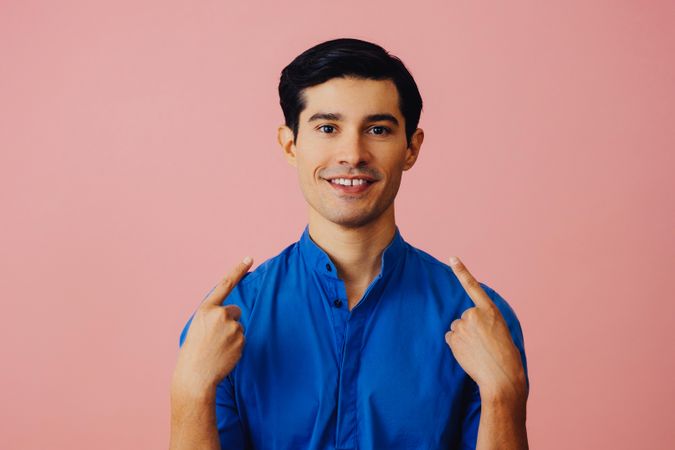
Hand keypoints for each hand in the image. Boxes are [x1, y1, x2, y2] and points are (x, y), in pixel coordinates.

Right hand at [172, 256, 253, 397]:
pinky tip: (224, 354)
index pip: (225, 284)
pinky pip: (242, 339)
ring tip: (217, 348)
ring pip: (239, 326)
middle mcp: (220, 314)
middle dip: (230, 321)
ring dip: (232, 336)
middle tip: (216, 338)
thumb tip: (232, 314)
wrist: (195, 376)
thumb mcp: (198, 326)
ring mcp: (232, 327)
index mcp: (206, 309)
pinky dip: (236, 346)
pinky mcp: (241, 340)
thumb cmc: (194, 352)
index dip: (238, 270)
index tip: (249, 258)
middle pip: (235, 310)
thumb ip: (214, 316)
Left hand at [445, 256, 526, 403]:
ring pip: (457, 328)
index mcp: (490, 310)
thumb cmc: (506, 356)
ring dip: (463, 338)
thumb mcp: (500, 331)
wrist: (501, 377)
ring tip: (478, 350)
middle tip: (484, 343)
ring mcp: (462, 325)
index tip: (452, 258)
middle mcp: (474, 314)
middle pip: (464, 317)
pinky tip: (469, 354)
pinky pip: (451, 338)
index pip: (473, 287)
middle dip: (470, 328)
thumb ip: (484, 321)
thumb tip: (465, 324)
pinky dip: (457, 346)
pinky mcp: (453, 337)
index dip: (462, 271)